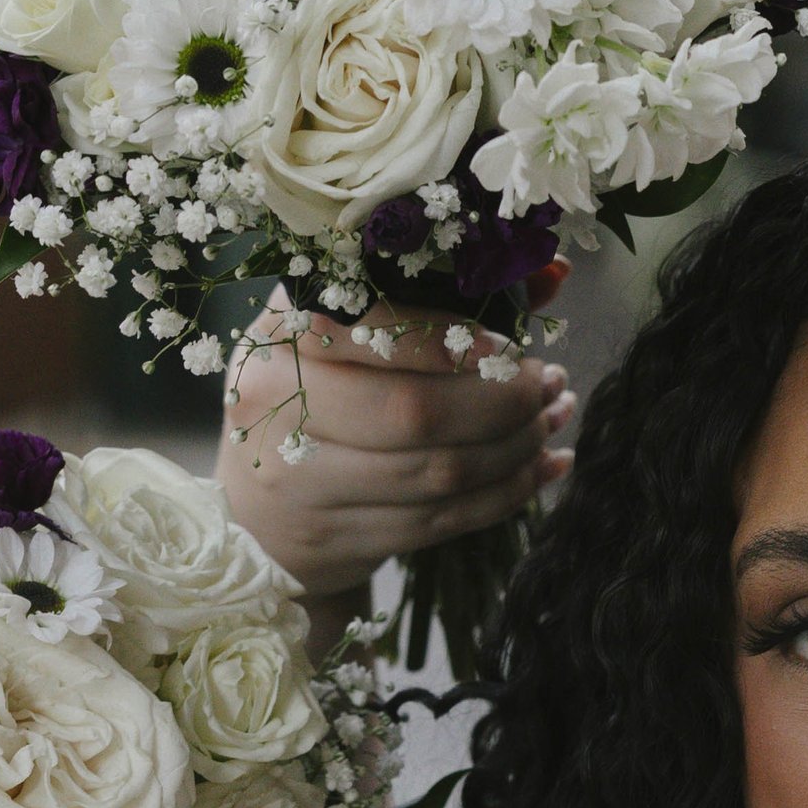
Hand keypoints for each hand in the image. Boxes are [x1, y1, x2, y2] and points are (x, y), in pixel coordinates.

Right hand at [219, 296, 573, 624]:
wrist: (256, 517)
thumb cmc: (321, 403)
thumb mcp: (354, 339)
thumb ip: (446, 298)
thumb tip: (551, 270)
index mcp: (281, 330)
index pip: (373, 325)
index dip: (452, 340)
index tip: (510, 347)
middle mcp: (274, 400)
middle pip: (413, 409)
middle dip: (503, 401)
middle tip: (549, 385)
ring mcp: (295, 478)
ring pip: (436, 472)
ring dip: (514, 449)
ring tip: (551, 422)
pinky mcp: (330, 536)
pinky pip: (438, 521)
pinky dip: (503, 495)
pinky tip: (539, 469)